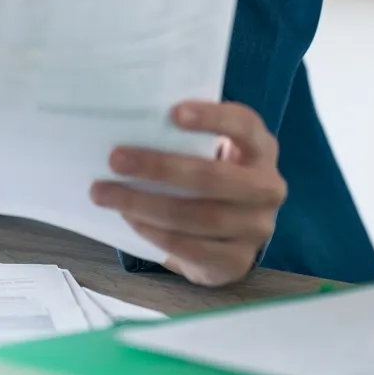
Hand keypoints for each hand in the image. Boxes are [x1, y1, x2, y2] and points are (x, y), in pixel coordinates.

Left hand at [89, 100, 286, 286]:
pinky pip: (192, 248)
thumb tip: (127, 123)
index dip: (212, 118)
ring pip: (199, 217)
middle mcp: (268, 187)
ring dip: (145, 205)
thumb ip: (185, 139)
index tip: (173, 113)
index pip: (245, 125)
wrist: (230, 237)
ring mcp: (258, 228)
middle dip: (160, 168)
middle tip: (115, 159)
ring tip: (106, 193)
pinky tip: (130, 220)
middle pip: (214, 177)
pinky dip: (155, 233)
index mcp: (261, 148)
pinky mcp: (238, 261)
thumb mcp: (210, 153)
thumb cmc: (210, 179)